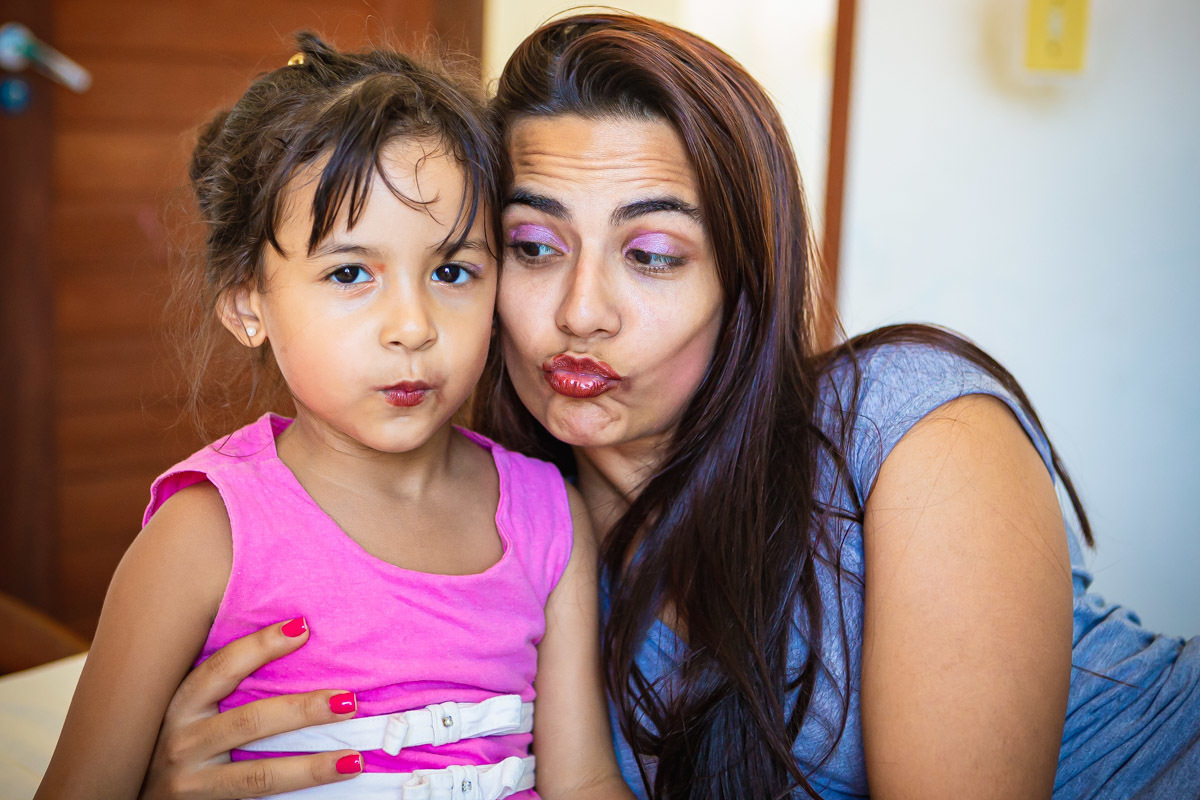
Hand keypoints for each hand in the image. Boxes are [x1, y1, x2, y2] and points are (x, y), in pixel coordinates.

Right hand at [139, 619, 362, 798]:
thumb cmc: (178, 748)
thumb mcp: (190, 714)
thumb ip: (226, 691)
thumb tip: (296, 642)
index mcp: (180, 706)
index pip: (222, 668)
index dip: (261, 646)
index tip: (303, 627)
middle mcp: (181, 743)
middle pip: (250, 721)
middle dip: (303, 709)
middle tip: (349, 701)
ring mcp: (189, 783)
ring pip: (258, 775)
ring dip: (311, 766)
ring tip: (353, 758)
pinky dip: (295, 794)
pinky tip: (330, 786)